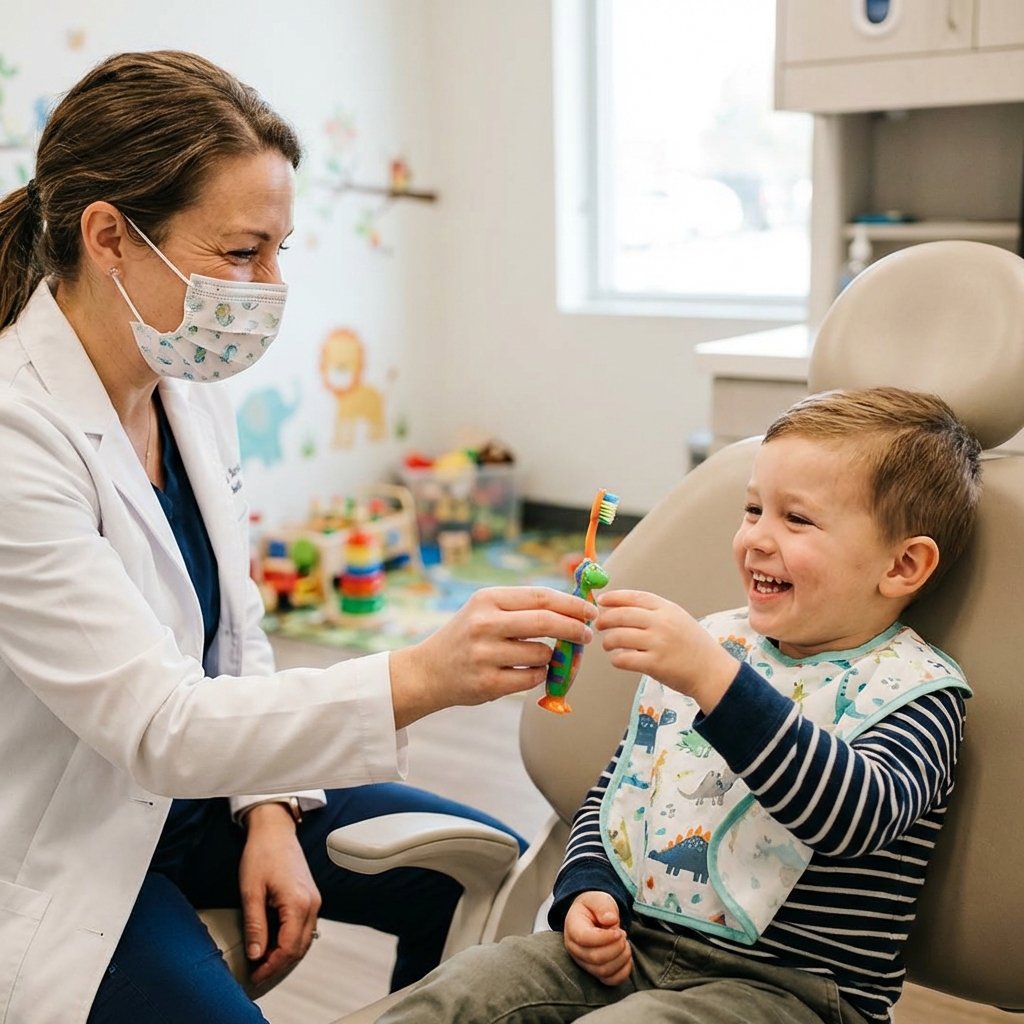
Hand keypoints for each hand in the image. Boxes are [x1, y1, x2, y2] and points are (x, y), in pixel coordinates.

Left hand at [239, 802, 321, 987]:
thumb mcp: (251, 892)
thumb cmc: (262, 854)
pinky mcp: (310, 897)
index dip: (271, 966)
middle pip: (300, 948)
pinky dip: (291, 940)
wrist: (274, 830)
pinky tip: (274, 941)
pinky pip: (305, 927)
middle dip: (278, 964)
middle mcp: (312, 903)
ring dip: (285, 954)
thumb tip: (256, 954)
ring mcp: (314, 900)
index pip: (288, 948)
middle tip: (256, 972)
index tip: (254, 974)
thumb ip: (255, 926)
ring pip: (305, 940)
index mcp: (298, 903)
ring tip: (263, 960)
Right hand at [389, 586, 596, 728]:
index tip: (590, 611)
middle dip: (574, 628)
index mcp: (487, 599)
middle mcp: (484, 624)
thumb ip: (524, 607)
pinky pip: (533, 678)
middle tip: (587, 635)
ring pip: (542, 654)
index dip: (572, 604)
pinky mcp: (487, 683)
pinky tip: (524, 672)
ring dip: (550, 657)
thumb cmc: (467, 636)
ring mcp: (485, 655)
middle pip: (546, 622)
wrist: (428, 672)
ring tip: (535, 656)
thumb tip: (575, 606)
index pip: (541, 596)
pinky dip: (538, 675)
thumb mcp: (486, 610)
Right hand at [563, 891, 631, 986]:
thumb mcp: (598, 898)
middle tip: (623, 934)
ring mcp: (583, 962)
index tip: (619, 931)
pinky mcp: (594, 972)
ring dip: (621, 958)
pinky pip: (609, 981)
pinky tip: (627, 957)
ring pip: (603, 971)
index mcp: (572, 927)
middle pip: (595, 958)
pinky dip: (623, 972)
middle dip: (616, 947)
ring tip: (625, 943)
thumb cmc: (594, 907)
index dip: (605, 938)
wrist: (592, 915)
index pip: (584, 938)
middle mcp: (574, 948)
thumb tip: (610, 920)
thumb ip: (603, 906)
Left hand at [595, 590, 738, 713]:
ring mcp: (658, 643)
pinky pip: (624, 659)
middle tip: (598, 624)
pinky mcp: (655, 664)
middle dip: (605, 619)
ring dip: (608, 641)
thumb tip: (621, 607)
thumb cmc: (693, 646)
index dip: (615, 597)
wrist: (712, 672)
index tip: (601, 600)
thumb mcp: (678, 619)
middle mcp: (662, 623)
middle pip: (622, 615)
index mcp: (668, 609)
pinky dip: (616, 659)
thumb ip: (654, 612)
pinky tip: (618, 659)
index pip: (635, 597)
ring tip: (608, 644)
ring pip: (619, 637)